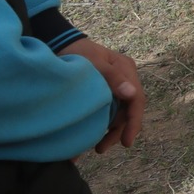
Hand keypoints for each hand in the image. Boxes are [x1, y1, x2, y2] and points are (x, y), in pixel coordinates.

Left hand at [59, 38, 142, 152]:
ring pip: (118, 113)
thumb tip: (131, 94)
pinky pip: (107, 111)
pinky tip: (90, 136)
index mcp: (126, 70)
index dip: (134, 122)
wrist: (57, 45)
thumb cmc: (75, 53)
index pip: (136, 99)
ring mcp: (114, 86)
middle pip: (128, 110)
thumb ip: (112, 77)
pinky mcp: (103, 92)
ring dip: (110, 131)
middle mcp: (124, 79)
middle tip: (101, 149)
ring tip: (96, 148)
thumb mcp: (92, 63)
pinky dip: (101, 124)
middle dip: (118, 131)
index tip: (126, 141)